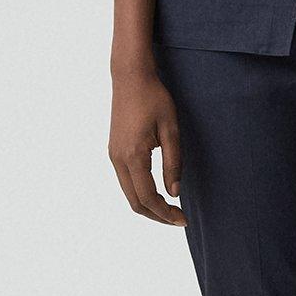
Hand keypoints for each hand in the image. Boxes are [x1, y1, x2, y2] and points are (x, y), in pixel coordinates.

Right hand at [109, 65, 185, 224]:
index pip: (148, 197)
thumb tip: (174, 192)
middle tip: (178, 218)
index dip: (165, 213)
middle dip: (157, 215)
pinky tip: (156, 192)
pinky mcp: (114, 150)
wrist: (130, 77)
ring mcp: (113, 155)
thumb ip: (173, 163)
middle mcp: (118, 159)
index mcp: (133, 155)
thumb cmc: (154, 99)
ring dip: (148, 205)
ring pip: (128, 193)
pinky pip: (125, 181)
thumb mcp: (171, 129)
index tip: (183, 218)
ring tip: (169, 209)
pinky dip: (140, 193)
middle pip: (135, 202)